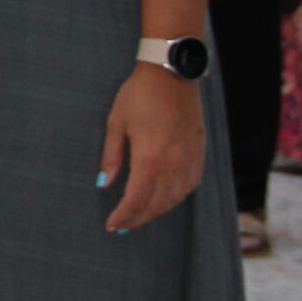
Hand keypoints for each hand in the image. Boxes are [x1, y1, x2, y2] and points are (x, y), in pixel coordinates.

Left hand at [99, 62, 204, 231]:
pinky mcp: (199, 156)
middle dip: (138, 218)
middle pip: (156, 205)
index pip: (137, 200)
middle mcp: (173, 165)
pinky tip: (163, 199)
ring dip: (156, 211)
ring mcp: (189, 162)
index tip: (112, 225)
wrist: (171, 75)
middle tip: (122, 225)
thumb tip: (103, 183)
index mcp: (150, 158)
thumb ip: (111, 156)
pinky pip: (188, 188)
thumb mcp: (116, 122)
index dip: (124, 216)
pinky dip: (174, 199)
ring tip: (139, 215)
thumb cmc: (139, 95)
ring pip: (174, 200)